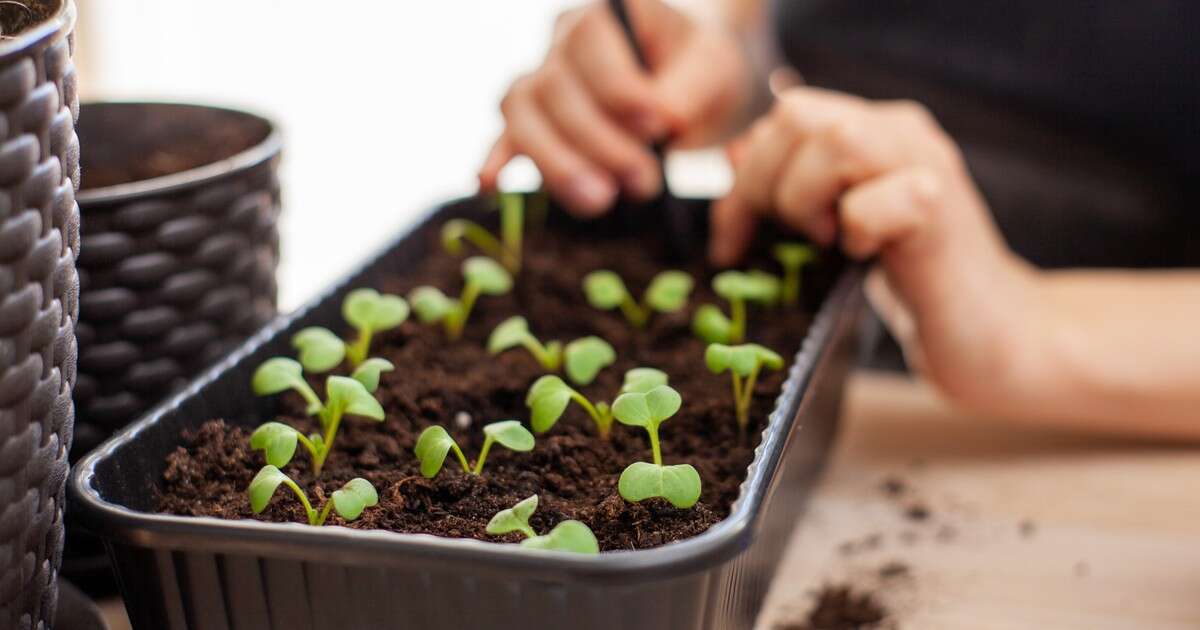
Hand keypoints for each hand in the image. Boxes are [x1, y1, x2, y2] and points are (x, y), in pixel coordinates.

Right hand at [479, 0, 749, 215]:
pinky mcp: (533, 123)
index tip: (658, 126)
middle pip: (554, 88)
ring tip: (598, 202)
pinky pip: (506, 137)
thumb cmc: (701, 69)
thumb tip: (660, 124)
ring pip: (522, 114)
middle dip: (597, 142)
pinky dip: (496, 159)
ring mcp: (540, 82)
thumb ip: (687, 91)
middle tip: (644, 184)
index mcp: (603, 13)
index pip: (589, 44)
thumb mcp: (712, 70)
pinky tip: (489, 184)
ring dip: (555, 162)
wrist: (690, 85)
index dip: (618, 89)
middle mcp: (560, 42)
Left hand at [711, 87, 1046, 412]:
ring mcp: (927, 166)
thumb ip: (795, 185)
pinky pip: (875, 200)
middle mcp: (902, 134)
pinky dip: (854, 231)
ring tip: (822, 243)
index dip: (745, 173)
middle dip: (762, 184)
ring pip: (837, 142)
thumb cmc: (910, 283)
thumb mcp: (838, 227)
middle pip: (799, 116)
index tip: (731, 237)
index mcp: (875, 129)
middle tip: (774, 240)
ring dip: (804, 201)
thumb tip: (733, 156)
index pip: (786, 116)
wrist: (990, 334)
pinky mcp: (941, 212)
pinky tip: (866, 257)